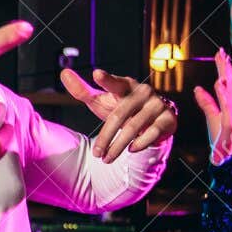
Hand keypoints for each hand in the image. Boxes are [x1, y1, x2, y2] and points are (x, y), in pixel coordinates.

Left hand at [60, 67, 177, 163]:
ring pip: (133, 128)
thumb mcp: (101, 100)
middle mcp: (142, 92)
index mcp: (125, 85)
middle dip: (105, 137)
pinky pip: (153, 133)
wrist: (151, 120)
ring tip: (106, 159)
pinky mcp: (168, 118)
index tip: (96, 74)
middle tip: (96, 154)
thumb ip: (83, 90)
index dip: (106, 79)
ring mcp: (156, 104)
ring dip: (118, 147)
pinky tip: (131, 150)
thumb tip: (63, 73)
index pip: (114, 82)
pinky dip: (140, 143)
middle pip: (118, 115)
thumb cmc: (121, 106)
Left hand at [193, 47, 231, 164]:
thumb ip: (207, 102)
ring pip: (231, 96)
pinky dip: (224, 98)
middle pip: (231, 85)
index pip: (227, 83)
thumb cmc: (221, 140)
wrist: (226, 159)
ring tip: (221, 67)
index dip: (224, 68)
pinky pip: (228, 110)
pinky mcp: (231, 128)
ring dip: (227, 80)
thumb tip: (198, 88)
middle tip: (220, 52)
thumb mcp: (212, 117)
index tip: (219, 53)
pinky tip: (220, 88)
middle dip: (226, 68)